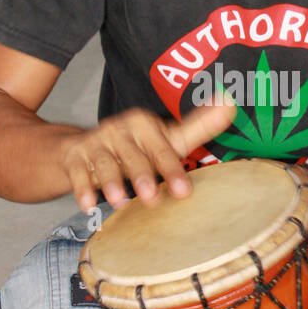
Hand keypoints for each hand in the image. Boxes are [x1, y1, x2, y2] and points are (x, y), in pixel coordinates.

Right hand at [58, 97, 236, 212]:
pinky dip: (81, 187)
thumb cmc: (137, 147)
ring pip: (104, 163)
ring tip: (119, 202)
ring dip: (111, 182)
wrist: (86, 147)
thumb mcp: (167, 137)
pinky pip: (78, 171)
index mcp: (144, 123)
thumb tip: (231, 103)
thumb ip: (198, 126)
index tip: (184, 192)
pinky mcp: (75, 156)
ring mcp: (96, 142)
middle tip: (153, 199)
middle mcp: (119, 129)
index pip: (162, 149)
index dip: (172, 170)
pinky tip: (87, 205)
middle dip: (143, 176)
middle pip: (133, 155)